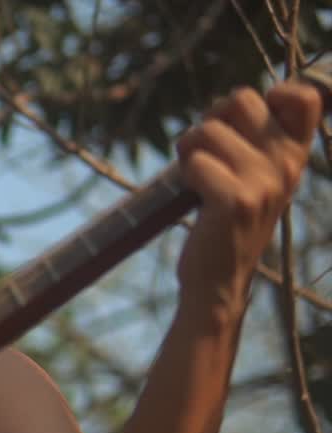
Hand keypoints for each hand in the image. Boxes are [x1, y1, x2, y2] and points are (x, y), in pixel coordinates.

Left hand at [175, 80, 323, 319]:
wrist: (217, 281)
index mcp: (294, 155)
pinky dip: (184, 175)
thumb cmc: (224, 222)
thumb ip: (252, 140)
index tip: (245, 124)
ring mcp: (265, 183)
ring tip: (197, 180)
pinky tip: (194, 198)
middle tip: (206, 153)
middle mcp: (287, 165)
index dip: (269, 94)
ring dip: (189, 150)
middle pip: (242, 99)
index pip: (304, 97)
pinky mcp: (237, 201)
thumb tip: (231, 99)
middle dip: (211, 119)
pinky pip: (196, 162)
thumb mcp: (251, 177)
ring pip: (209, 129)